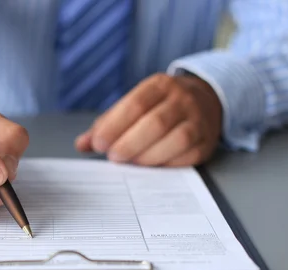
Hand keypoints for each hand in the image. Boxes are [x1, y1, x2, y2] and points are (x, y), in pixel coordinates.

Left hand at [75, 73, 222, 166]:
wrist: (205, 101)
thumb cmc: (158, 107)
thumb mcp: (134, 105)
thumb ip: (106, 124)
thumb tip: (81, 145)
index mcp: (160, 85)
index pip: (135, 104)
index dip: (114, 126)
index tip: (98, 144)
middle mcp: (182, 99)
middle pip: (155, 123)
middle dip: (129, 143)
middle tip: (113, 157)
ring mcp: (198, 120)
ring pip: (176, 140)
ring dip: (148, 156)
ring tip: (131, 162)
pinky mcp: (206, 142)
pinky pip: (187, 156)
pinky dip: (166, 163)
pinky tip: (151, 166)